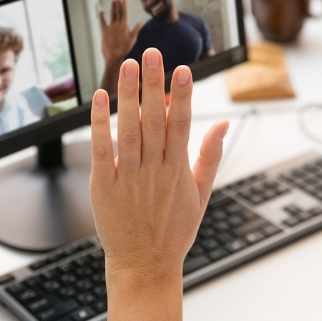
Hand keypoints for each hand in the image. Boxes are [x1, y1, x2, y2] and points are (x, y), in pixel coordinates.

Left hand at [89, 48, 229, 320]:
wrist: (144, 266)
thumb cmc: (173, 231)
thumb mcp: (201, 195)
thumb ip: (210, 156)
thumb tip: (223, 124)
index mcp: (178, 171)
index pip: (182, 125)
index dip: (183, 96)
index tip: (183, 71)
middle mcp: (154, 171)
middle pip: (155, 120)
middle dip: (155, 85)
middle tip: (153, 54)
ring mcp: (127, 178)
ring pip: (128, 130)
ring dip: (128, 96)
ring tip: (129, 67)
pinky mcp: (103, 186)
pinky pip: (101, 149)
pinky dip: (99, 124)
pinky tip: (99, 100)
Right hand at [99, 0, 141, 64]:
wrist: (115, 57)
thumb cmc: (124, 49)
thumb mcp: (131, 39)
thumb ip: (135, 30)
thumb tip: (141, 22)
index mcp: (125, 26)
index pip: (124, 13)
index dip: (124, 5)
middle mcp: (118, 26)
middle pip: (118, 12)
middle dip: (119, 4)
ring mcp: (112, 28)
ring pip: (112, 15)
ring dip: (113, 8)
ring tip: (113, 1)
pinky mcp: (105, 32)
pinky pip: (103, 23)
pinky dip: (102, 18)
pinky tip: (101, 12)